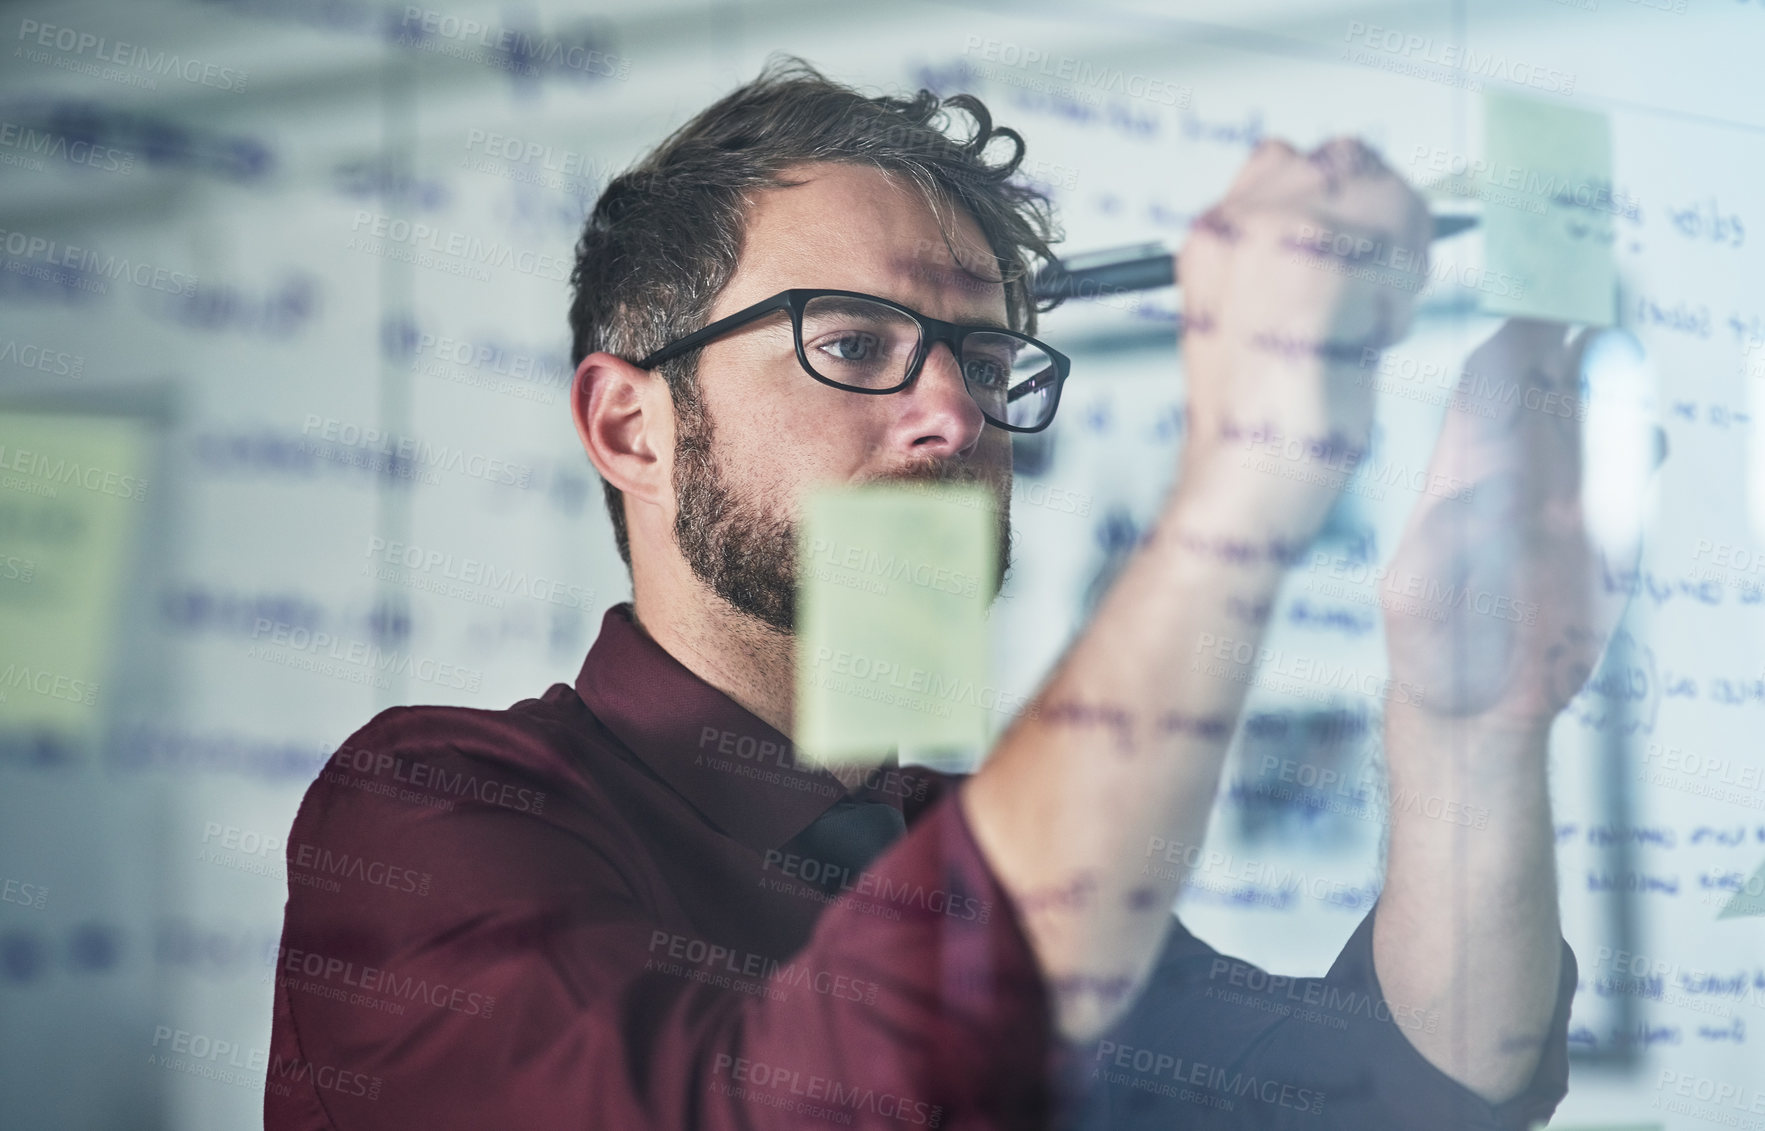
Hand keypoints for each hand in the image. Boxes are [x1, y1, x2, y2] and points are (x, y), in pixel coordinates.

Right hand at [1177, 137, 1431, 536]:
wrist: (1249, 468)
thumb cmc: (1256, 420)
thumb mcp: (1247, 320)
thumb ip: (1282, 264)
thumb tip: (1350, 239)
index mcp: (1212, 238)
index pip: (1284, 160)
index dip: (1337, 200)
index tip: (1357, 245)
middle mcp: (1239, 220)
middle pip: (1346, 158)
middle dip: (1379, 213)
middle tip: (1380, 281)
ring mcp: (1281, 230)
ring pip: (1386, 193)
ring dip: (1398, 252)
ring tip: (1368, 323)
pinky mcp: (1328, 254)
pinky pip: (1403, 245)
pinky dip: (1403, 292)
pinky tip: (1372, 338)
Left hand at [1381, 319, 1665, 732]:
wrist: (1474, 709)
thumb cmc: (1429, 647)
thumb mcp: (1414, 600)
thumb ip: (1437, 548)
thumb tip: (1479, 492)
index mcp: (1463, 474)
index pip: (1490, 383)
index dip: (1516, 335)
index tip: (1544, 293)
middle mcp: (1518, 473)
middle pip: (1549, 380)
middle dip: (1574, 330)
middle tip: (1602, 288)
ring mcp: (1565, 499)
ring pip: (1594, 415)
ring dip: (1614, 378)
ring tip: (1624, 347)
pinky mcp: (1605, 536)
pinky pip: (1631, 474)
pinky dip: (1644, 446)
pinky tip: (1650, 437)